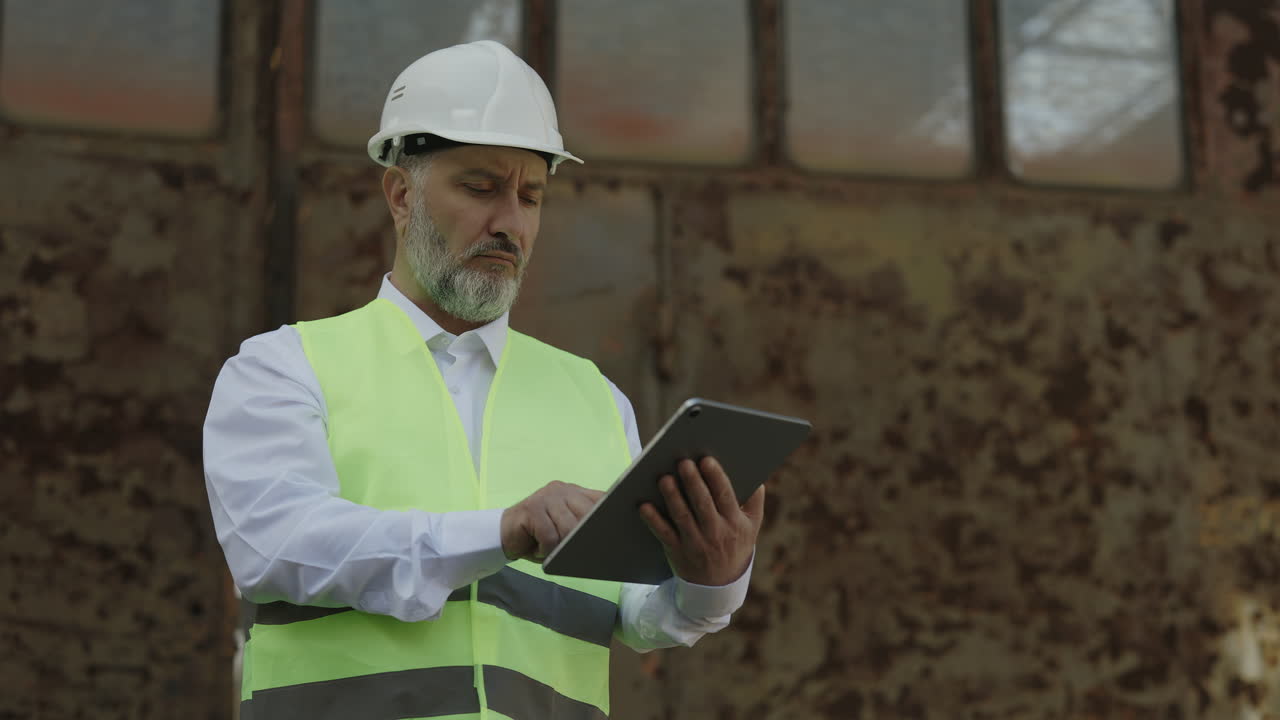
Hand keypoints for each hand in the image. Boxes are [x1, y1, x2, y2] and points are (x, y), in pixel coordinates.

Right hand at [501, 481, 602, 560]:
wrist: (503, 535)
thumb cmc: (539, 537)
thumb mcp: (566, 530)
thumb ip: (583, 527)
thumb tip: (606, 538)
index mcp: (575, 492)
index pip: (601, 500)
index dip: (609, 516)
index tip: (615, 532)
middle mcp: (563, 490)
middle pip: (587, 516)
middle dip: (583, 538)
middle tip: (575, 553)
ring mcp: (547, 497)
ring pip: (569, 528)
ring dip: (561, 547)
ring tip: (550, 550)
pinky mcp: (532, 508)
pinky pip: (550, 536)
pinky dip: (545, 549)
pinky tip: (537, 549)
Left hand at [639, 457, 764, 585]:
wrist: (720, 584)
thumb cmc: (736, 544)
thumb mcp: (752, 526)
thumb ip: (755, 501)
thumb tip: (756, 476)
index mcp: (734, 522)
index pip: (725, 496)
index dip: (716, 478)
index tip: (706, 460)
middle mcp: (715, 533)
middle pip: (702, 504)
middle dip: (692, 482)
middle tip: (682, 462)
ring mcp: (695, 543)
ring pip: (682, 516)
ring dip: (672, 497)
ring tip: (664, 478)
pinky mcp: (676, 551)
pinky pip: (663, 533)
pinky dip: (653, 520)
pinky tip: (644, 505)